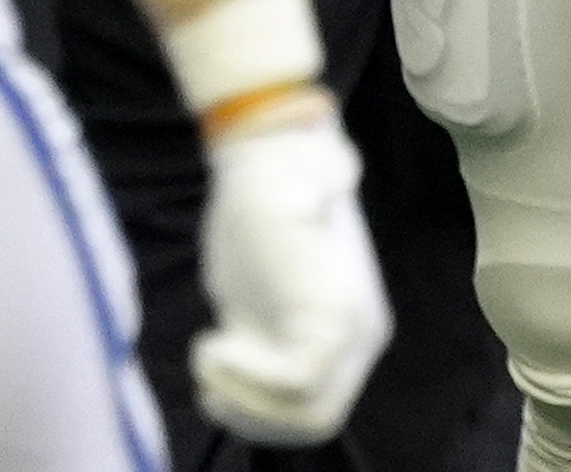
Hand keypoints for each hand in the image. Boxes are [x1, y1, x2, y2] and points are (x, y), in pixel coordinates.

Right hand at [192, 101, 389, 444]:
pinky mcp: (332, 313)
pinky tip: (210, 343)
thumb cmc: (255, 211)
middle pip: (318, 422)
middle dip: (254, 419)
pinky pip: (296, 384)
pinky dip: (245, 377)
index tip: (216, 391)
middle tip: (209, 386)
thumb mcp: (259, 290)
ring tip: (208, 358)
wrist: (267, 149)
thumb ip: (262, 335)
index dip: (261, 417)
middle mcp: (361, 335)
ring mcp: (351, 327)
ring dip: (247, 402)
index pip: (316, 410)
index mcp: (348, 331)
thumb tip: (238, 381)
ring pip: (310, 414)